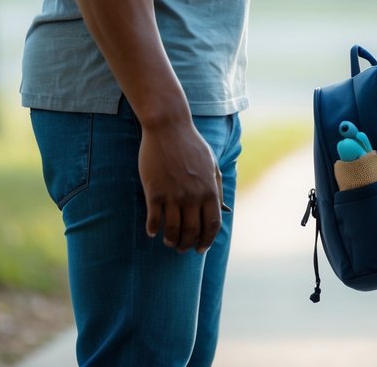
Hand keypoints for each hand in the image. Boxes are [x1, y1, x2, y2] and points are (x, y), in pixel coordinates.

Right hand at [139, 121, 223, 252]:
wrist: (168, 128)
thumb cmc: (191, 146)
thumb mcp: (212, 165)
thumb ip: (216, 188)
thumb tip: (223, 209)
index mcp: (210, 189)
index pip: (212, 225)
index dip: (207, 240)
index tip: (201, 248)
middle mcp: (193, 195)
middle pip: (192, 231)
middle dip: (188, 245)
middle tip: (182, 248)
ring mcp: (173, 195)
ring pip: (172, 230)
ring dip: (171, 240)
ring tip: (169, 242)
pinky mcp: (155, 192)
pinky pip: (154, 220)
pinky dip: (154, 230)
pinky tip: (153, 232)